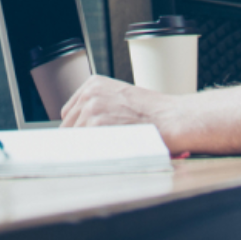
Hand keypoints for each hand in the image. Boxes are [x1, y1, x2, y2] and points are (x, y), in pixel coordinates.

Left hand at [60, 76, 181, 143]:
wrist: (171, 118)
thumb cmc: (152, 113)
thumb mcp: (120, 99)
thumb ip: (98, 108)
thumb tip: (80, 129)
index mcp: (93, 84)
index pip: (69, 113)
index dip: (77, 129)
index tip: (83, 139)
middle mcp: (89, 94)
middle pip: (68, 126)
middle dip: (81, 139)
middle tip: (98, 149)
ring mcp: (91, 109)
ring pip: (74, 139)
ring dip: (87, 148)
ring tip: (108, 150)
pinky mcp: (96, 126)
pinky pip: (83, 147)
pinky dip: (91, 154)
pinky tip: (107, 154)